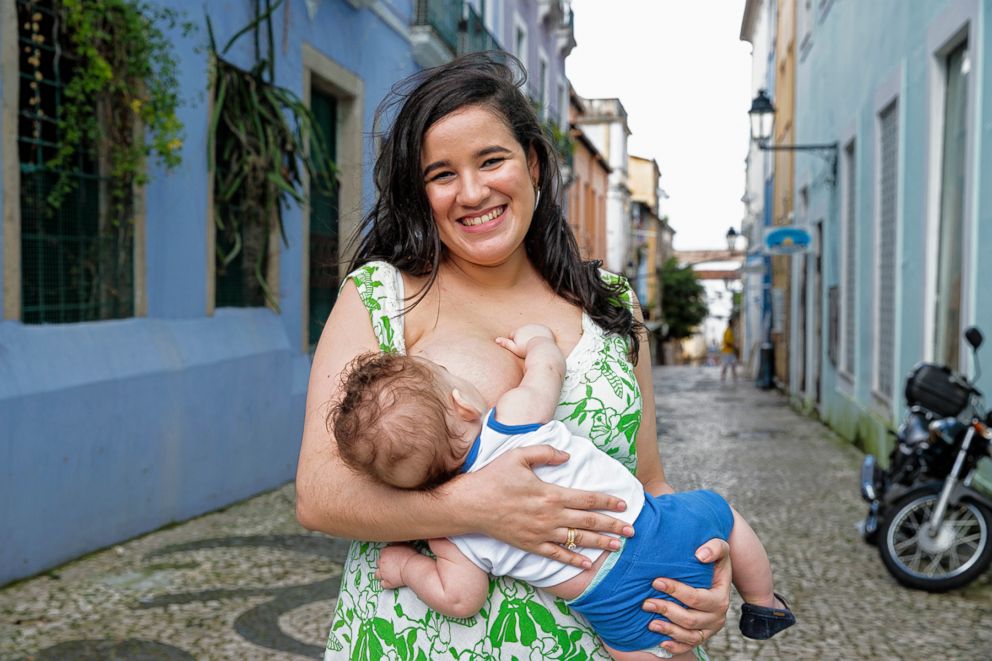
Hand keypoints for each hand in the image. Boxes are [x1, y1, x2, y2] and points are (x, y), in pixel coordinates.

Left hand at [375, 543, 418, 588]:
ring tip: (387, 574)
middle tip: (390, 565)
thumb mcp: (403, 545)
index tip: (391, 556)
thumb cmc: (409, 556)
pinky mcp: (387, 582)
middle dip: (383, 564)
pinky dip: (385, 583)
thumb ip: (396, 545)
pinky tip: (389, 582)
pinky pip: (382, 584)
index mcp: (385, 552)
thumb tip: (395, 544)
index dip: (387, 555)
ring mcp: (383, 573)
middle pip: (379, 563)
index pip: (382, 552)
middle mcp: (381, 563)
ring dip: (381, 574)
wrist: (411, 568)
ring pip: (377, 574)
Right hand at [457, 445, 631, 568]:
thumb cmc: (494, 477)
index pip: (587, 499)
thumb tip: (568, 456)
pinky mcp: (530, 544)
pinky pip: (556, 555)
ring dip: (600, 543)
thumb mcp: (519, 456)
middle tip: (632, 530)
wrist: (470, 505)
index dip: (608, 501)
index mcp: (550, 493)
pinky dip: (574, 560)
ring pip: (577, 540)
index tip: (624, 504)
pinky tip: (587, 563)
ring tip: (618, 545)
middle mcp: (549, 516)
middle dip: (613, 525)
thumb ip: (546, 452)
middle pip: (588, 521)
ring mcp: (540, 533)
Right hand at [494, 324, 554, 358]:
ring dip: (533, 337)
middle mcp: (527, 326)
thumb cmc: (527, 351)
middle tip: (528, 348)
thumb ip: (506, 343)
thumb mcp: (515, 349)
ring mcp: (537, 326)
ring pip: (533, 332)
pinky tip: (542, 344)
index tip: (520, 349)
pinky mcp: (546, 329)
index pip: (513, 335)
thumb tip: (496, 339)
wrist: (542, 349)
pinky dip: (542, 337)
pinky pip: (543, 332)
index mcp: (518, 330)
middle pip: (523, 333)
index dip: (516, 343)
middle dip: (524, 339)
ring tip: (535, 346)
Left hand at [641, 539, 731, 653]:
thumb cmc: (713, 559)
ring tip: (650, 623)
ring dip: (668, 630)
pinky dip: (676, 647)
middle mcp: (717, 616)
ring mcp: (709, 628)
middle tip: (646, 603)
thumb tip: (700, 555)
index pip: (696, 598)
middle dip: (667, 610)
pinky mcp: (702, 635)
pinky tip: (661, 642)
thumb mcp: (719, 547)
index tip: (656, 582)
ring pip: (689, 636)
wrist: (716, 574)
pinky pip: (689, 646)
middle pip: (690, 619)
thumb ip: (714, 547)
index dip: (676, 591)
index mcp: (721, 597)